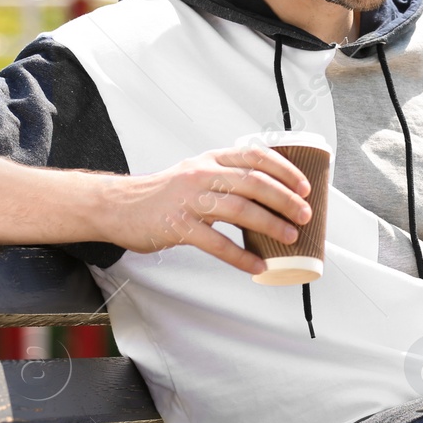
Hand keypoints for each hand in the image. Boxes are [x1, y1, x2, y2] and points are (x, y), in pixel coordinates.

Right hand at [98, 145, 313, 274]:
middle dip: (285, 199)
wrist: (117, 206)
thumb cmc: (163, 193)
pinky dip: (241, 257)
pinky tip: (257, 265)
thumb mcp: (196, 173)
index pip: (256, 157)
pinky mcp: (178, 227)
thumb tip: (271, 197)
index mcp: (211, 160)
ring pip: (240, 209)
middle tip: (305, 215)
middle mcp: (202, 175)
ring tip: (290, 237)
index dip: (285, 171)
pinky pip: (217, 243)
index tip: (305, 187)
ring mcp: (189, 200)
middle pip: (254, 183)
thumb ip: (228, 178)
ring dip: (270, 225)